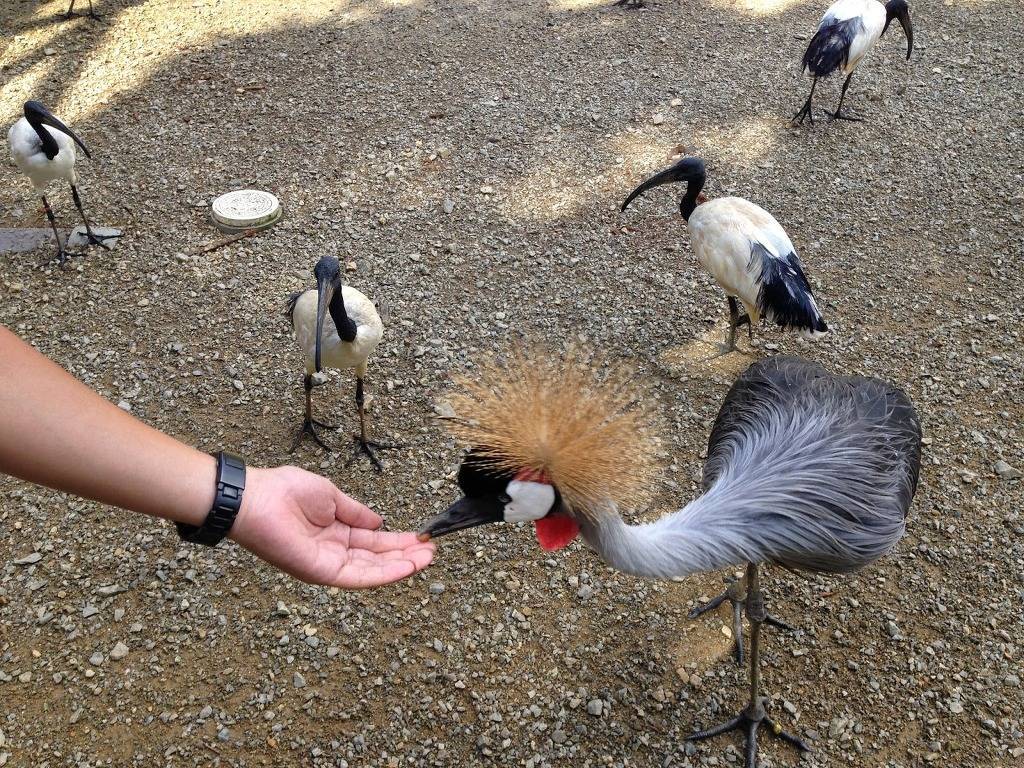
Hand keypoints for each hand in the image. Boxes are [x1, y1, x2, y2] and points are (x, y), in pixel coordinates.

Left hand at [228, 466, 434, 587]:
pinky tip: (406, 566)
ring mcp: (328, 564)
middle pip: (376, 558)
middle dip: (405, 555)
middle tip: (431, 550)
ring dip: (401, 565)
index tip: (420, 537)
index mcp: (335, 532)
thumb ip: (356, 513)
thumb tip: (379, 523)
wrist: (256, 499)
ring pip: (372, 570)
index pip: (372, 541)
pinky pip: (358, 577)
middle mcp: (334, 551)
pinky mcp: (322, 572)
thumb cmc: (285, 491)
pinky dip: (384, 573)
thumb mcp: (331, 496)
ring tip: (427, 558)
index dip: (397, 541)